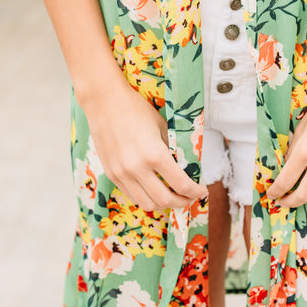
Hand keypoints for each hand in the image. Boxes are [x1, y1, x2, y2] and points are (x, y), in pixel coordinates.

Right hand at [79, 72, 207, 210]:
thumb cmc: (136, 109)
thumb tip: (186, 166)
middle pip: (165, 200)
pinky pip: (132, 196)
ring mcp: (122, 174)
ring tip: (173, 196)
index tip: (202, 191)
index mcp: (155, 155)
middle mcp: (137, 169)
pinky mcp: (111, 174)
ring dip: (164, 204)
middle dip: (182, 202)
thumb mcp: (162, 126)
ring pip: (147, 204)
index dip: (195, 192)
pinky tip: (154, 190)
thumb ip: (173, 149)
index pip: (181, 184)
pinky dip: (146, 198)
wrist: (104, 102)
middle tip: (190, 196)